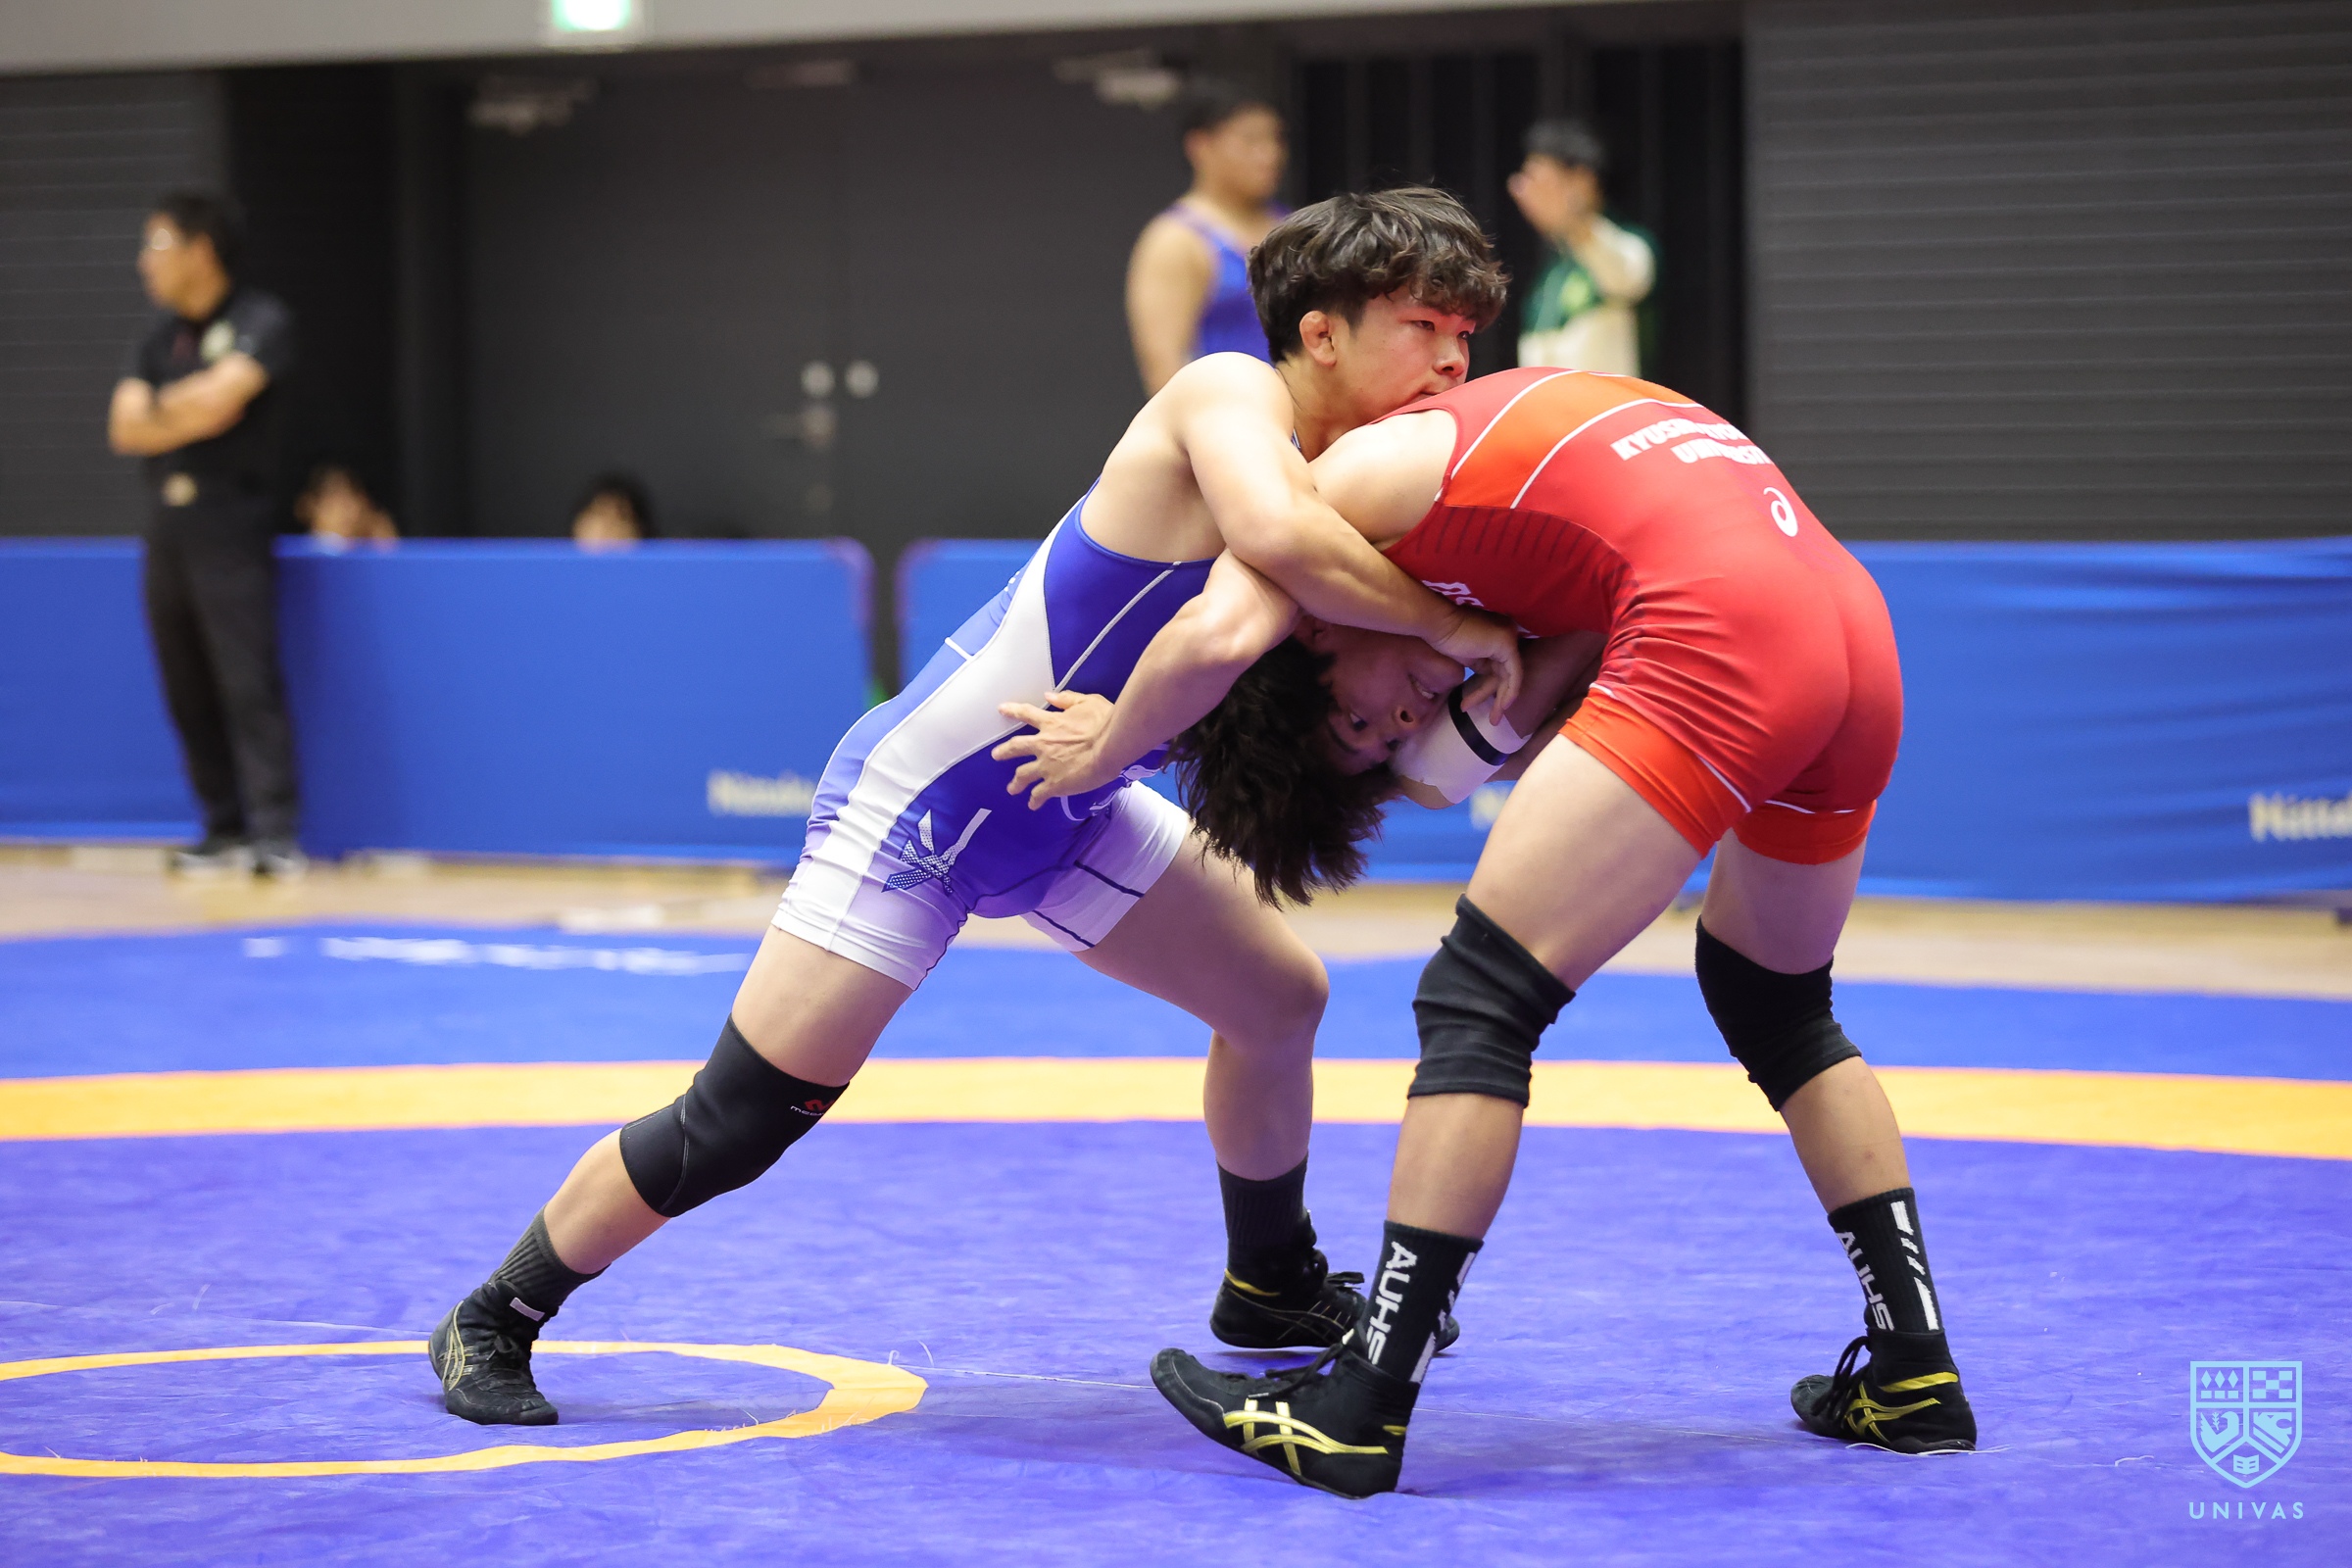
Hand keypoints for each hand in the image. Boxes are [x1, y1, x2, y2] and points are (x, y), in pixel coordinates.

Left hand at [993, 691, 1120, 809]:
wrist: (1110, 746)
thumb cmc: (1103, 722)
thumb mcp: (1087, 702)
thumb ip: (1067, 699)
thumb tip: (1049, 696)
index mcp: (1051, 723)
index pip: (1026, 714)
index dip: (1012, 711)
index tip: (1001, 709)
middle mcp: (1043, 744)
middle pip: (1016, 747)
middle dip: (1004, 751)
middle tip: (996, 755)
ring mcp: (1046, 766)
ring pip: (1023, 774)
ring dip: (1016, 782)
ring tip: (1011, 789)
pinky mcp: (1055, 784)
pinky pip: (1040, 794)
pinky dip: (1035, 800)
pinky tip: (1033, 805)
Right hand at [1429, 608, 1521, 722]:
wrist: (1436, 624)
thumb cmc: (1443, 637)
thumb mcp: (1467, 657)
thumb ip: (1481, 665)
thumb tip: (1487, 679)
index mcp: (1498, 636)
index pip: (1500, 667)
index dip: (1492, 689)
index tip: (1478, 704)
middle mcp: (1507, 634)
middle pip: (1505, 673)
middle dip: (1498, 697)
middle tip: (1492, 719)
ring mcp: (1509, 638)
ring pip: (1510, 676)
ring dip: (1501, 700)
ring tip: (1493, 719)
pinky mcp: (1507, 644)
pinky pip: (1514, 673)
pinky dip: (1510, 691)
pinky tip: (1503, 706)